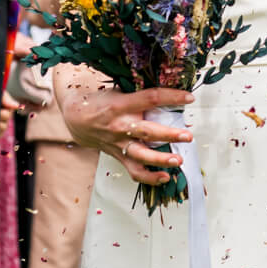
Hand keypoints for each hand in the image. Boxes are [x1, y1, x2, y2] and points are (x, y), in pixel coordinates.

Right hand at [58, 78, 193, 185]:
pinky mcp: (119, 156)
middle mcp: (120, 126)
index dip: (171, 97)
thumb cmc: (102, 101)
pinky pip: (134, 170)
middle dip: (169, 135)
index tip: (189, 98)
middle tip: (188, 136)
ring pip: (141, 155)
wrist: (77, 118)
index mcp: (122, 105)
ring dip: (161, 159)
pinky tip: (165, 177)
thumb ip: (141, 93)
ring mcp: (119, 144)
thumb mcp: (119, 91)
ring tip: (177, 161)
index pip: (151, 99)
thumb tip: (171, 90)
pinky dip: (150, 177)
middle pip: (147, 131)